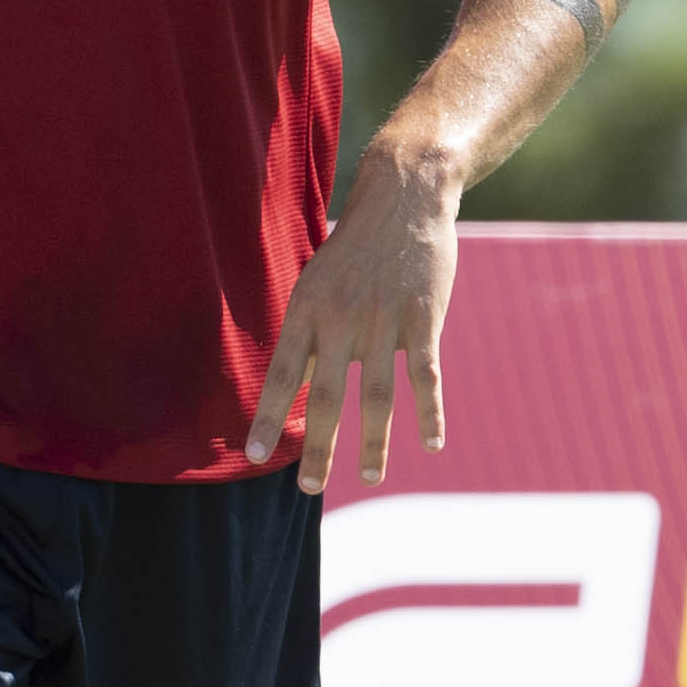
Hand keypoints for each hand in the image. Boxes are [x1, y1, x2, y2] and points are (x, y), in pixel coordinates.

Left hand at [247, 149, 454, 494]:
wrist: (404, 197)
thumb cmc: (355, 248)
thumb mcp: (317, 282)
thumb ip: (309, 335)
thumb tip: (293, 390)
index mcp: (308, 310)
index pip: (281, 375)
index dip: (268, 418)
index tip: (255, 457)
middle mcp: (342, 318)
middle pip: (326, 396)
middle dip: (318, 448)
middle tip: (308, 490)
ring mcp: (385, 319)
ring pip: (376, 394)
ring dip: (373, 442)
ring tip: (371, 478)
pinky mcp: (424, 318)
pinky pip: (426, 375)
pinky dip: (428, 413)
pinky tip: (430, 443)